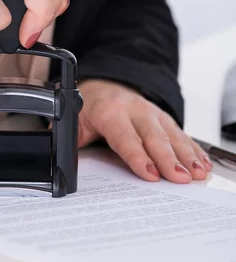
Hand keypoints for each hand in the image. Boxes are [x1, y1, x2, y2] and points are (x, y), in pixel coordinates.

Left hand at [77, 79, 212, 182]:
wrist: (104, 84)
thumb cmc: (89, 107)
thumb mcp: (75, 121)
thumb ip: (70, 141)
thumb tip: (59, 163)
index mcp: (109, 112)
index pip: (124, 137)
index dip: (138, 157)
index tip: (149, 174)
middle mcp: (134, 110)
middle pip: (153, 137)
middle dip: (168, 158)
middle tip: (180, 178)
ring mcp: (151, 113)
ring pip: (171, 134)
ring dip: (186, 155)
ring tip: (198, 173)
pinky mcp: (163, 118)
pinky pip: (180, 133)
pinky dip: (193, 149)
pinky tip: (202, 163)